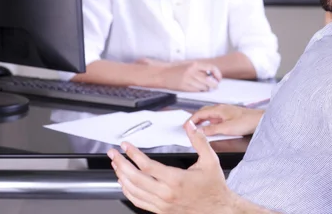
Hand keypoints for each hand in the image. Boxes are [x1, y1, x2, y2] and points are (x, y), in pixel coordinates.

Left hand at [108, 121, 234, 213]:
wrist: (218, 210)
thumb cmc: (214, 187)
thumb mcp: (210, 160)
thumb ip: (199, 141)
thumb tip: (191, 126)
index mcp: (176, 179)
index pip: (147, 165)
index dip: (133, 154)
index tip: (126, 146)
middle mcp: (166, 193)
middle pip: (135, 178)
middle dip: (121, 164)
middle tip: (113, 154)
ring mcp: (162, 204)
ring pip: (134, 191)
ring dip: (122, 177)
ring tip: (116, 165)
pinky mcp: (161, 211)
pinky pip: (139, 202)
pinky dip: (128, 192)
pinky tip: (124, 184)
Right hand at [137, 58, 221, 91]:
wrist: (162, 74)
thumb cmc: (174, 69)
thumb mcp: (188, 64)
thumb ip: (199, 68)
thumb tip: (210, 74)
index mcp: (194, 64)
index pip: (211, 68)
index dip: (217, 74)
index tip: (218, 78)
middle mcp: (192, 71)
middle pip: (209, 80)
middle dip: (214, 84)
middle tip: (215, 86)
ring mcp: (188, 80)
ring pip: (204, 87)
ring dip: (207, 88)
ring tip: (207, 88)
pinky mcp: (184, 87)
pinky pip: (197, 91)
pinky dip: (200, 91)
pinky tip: (200, 90)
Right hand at [188, 104, 263, 135]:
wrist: (260, 120)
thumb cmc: (247, 121)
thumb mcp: (227, 128)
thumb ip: (212, 129)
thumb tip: (200, 130)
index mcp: (218, 109)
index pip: (199, 113)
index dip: (191, 120)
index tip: (185, 126)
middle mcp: (221, 109)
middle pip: (203, 113)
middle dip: (195, 120)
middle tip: (188, 128)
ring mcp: (225, 112)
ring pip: (209, 116)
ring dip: (202, 122)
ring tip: (197, 130)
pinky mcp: (230, 117)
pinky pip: (216, 119)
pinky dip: (210, 123)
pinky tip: (211, 130)